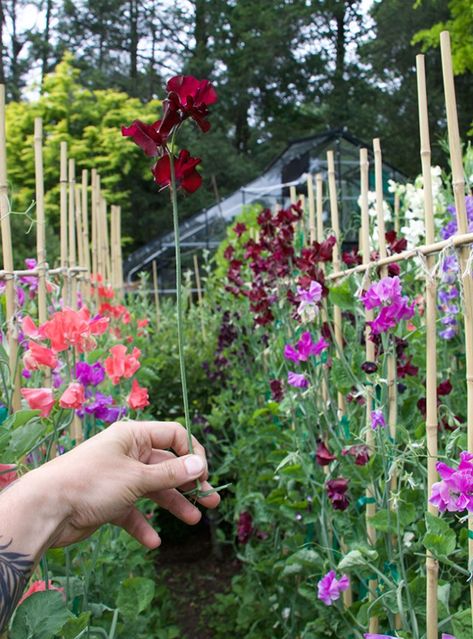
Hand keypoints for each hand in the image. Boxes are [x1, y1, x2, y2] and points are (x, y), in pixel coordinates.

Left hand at [23, 420, 219, 548]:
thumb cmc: (92, 482)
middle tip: (211, 500)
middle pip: (166, 465)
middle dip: (188, 483)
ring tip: (194, 520)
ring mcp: (118, 478)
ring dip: (173, 504)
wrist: (47, 509)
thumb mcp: (137, 477)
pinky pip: (133, 511)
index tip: (204, 475)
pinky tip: (153, 541)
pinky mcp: (109, 501)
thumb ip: (170, 474)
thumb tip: (200, 464)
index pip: (173, 436)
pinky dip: (143, 524)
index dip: (192, 453)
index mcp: (133, 436)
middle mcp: (128, 453)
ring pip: (153, 489)